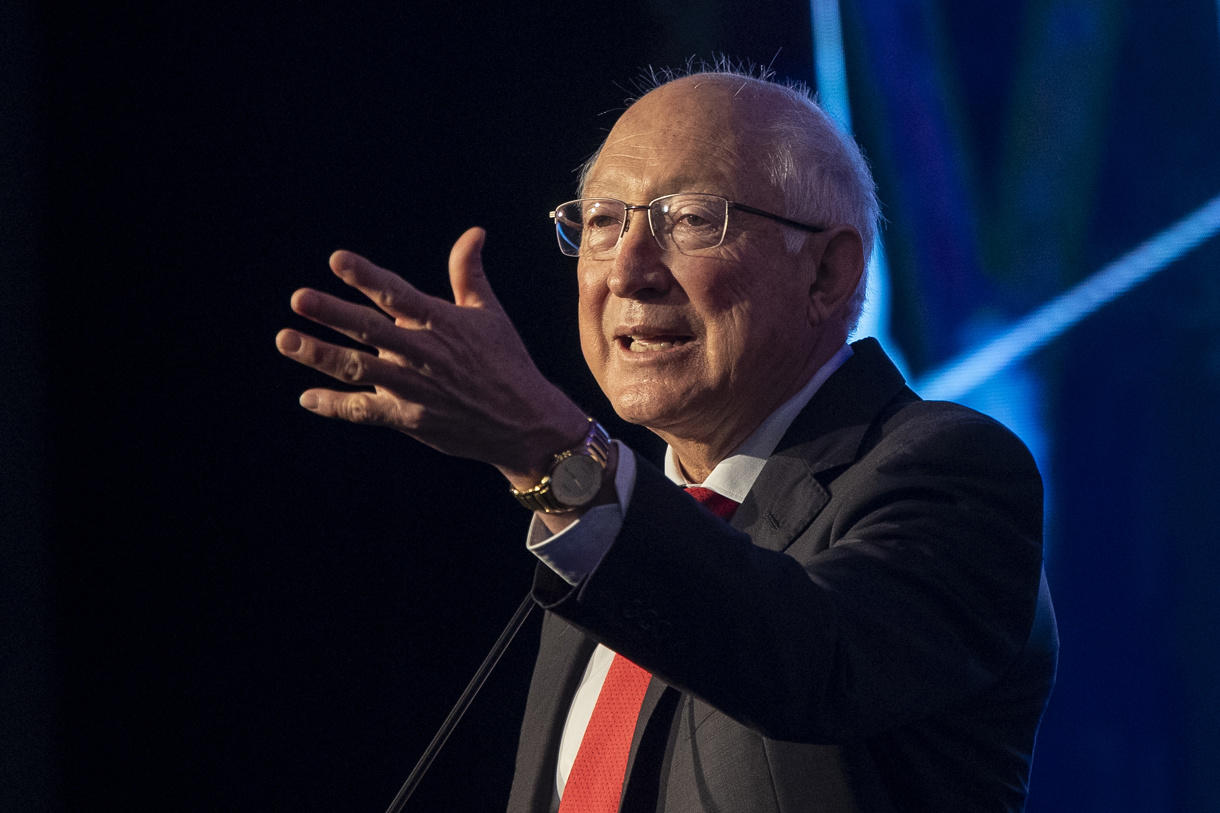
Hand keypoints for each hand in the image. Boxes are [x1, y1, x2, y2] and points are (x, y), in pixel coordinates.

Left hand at [276, 227, 589, 482]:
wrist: (524, 423)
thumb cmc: (507, 362)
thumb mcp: (489, 313)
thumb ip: (469, 272)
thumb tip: (474, 232)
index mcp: (442, 323)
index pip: (397, 294)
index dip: (366, 276)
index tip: (336, 259)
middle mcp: (424, 353)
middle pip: (370, 330)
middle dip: (332, 314)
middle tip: (298, 298)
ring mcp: (414, 388)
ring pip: (359, 369)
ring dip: (320, 354)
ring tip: (286, 339)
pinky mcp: (410, 418)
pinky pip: (365, 412)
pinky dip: (335, 406)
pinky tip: (307, 397)